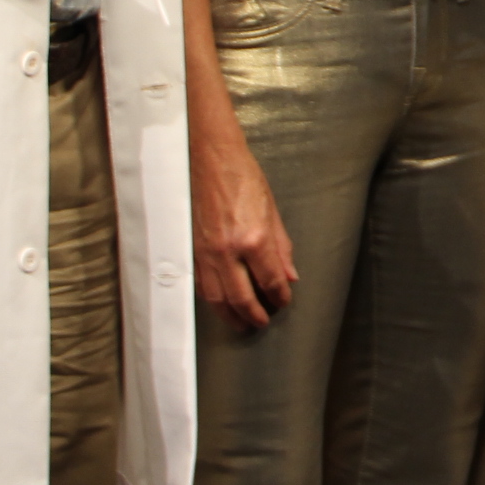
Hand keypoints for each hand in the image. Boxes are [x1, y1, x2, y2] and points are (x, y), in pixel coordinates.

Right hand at [191, 126, 297, 327]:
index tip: (283, 300)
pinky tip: (222, 304)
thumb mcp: (272, 211)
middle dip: (254, 315)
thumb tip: (289, 276)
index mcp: (253, 239)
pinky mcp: (194, 250)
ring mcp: (208, 253)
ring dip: (231, 315)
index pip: (270, 280)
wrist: (212, 161)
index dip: (279, 296)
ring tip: (242, 323)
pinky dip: (214, 301)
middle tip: (263, 322)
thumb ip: (282, 248)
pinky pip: (203, 285)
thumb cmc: (243, 179)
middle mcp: (228, 251)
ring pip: (218, 298)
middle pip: (242, 298)